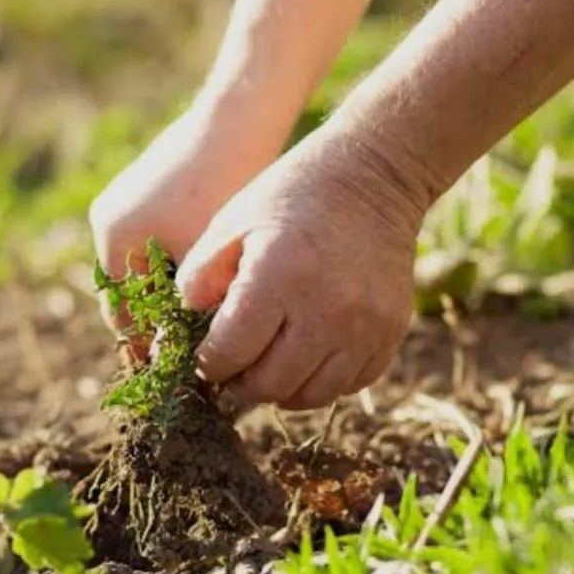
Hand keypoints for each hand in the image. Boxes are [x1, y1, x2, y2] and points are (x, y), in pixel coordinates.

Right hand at [89, 99, 279, 356]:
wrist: (239, 117)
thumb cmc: (222, 186)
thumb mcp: (201, 257)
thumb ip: (182, 308)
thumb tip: (171, 360)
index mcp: (114, 237)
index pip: (121, 313)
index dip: (145, 348)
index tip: (172, 377)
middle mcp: (111, 219)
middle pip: (130, 292)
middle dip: (157, 324)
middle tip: (190, 358)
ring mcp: (130, 202)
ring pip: (147, 270)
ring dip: (170, 297)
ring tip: (204, 326)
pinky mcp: (154, 190)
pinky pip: (159, 244)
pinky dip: (179, 269)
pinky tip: (214, 284)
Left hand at [176, 125, 429, 408]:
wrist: (374, 177)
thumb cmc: (292, 196)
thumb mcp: (232, 222)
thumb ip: (199, 277)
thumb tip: (182, 332)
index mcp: (278, 275)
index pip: (230, 353)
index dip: (207, 365)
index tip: (203, 360)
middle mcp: (326, 308)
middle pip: (269, 385)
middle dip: (240, 386)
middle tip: (230, 373)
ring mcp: (365, 325)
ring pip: (310, 396)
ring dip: (280, 391)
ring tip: (266, 370)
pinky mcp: (391, 332)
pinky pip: (349, 384)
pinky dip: (321, 382)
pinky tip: (305, 358)